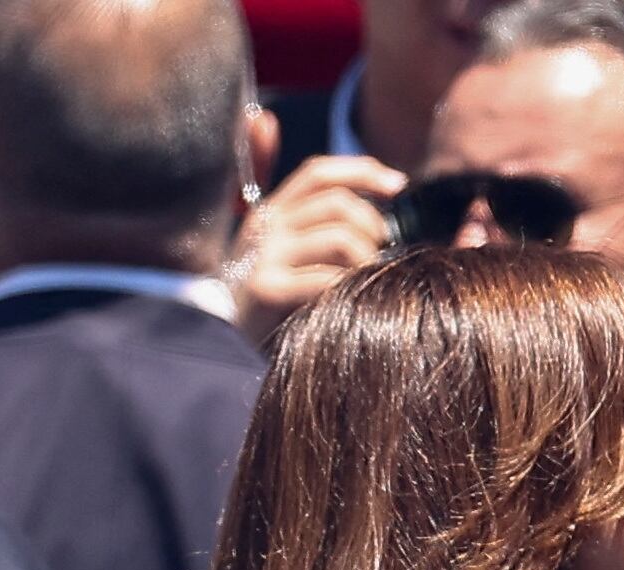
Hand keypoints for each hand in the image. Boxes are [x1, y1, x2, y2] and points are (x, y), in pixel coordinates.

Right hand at [228, 155, 403, 342]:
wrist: (225, 344)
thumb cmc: (276, 306)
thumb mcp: (293, 258)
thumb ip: (321, 230)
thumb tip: (376, 208)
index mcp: (274, 213)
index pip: (319, 174)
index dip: (362, 171)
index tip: (399, 185)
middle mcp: (267, 226)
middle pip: (338, 202)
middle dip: (374, 226)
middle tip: (381, 256)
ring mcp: (265, 256)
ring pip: (341, 238)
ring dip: (368, 260)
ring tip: (367, 283)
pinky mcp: (267, 289)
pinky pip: (327, 278)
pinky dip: (351, 288)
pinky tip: (352, 303)